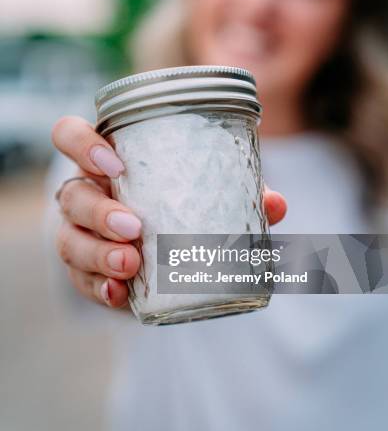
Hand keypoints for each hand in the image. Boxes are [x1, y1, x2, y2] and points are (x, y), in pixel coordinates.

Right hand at [52, 115, 286, 308]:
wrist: (159, 252)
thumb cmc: (178, 205)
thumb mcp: (204, 193)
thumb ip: (238, 194)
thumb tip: (275, 204)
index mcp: (107, 161)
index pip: (70, 136)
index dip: (82, 145)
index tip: (116, 164)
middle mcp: (86, 193)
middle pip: (72, 195)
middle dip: (100, 212)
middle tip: (135, 229)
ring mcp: (79, 233)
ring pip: (69, 239)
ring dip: (97, 253)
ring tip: (130, 265)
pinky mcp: (84, 272)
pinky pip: (79, 280)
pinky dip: (99, 288)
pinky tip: (118, 294)